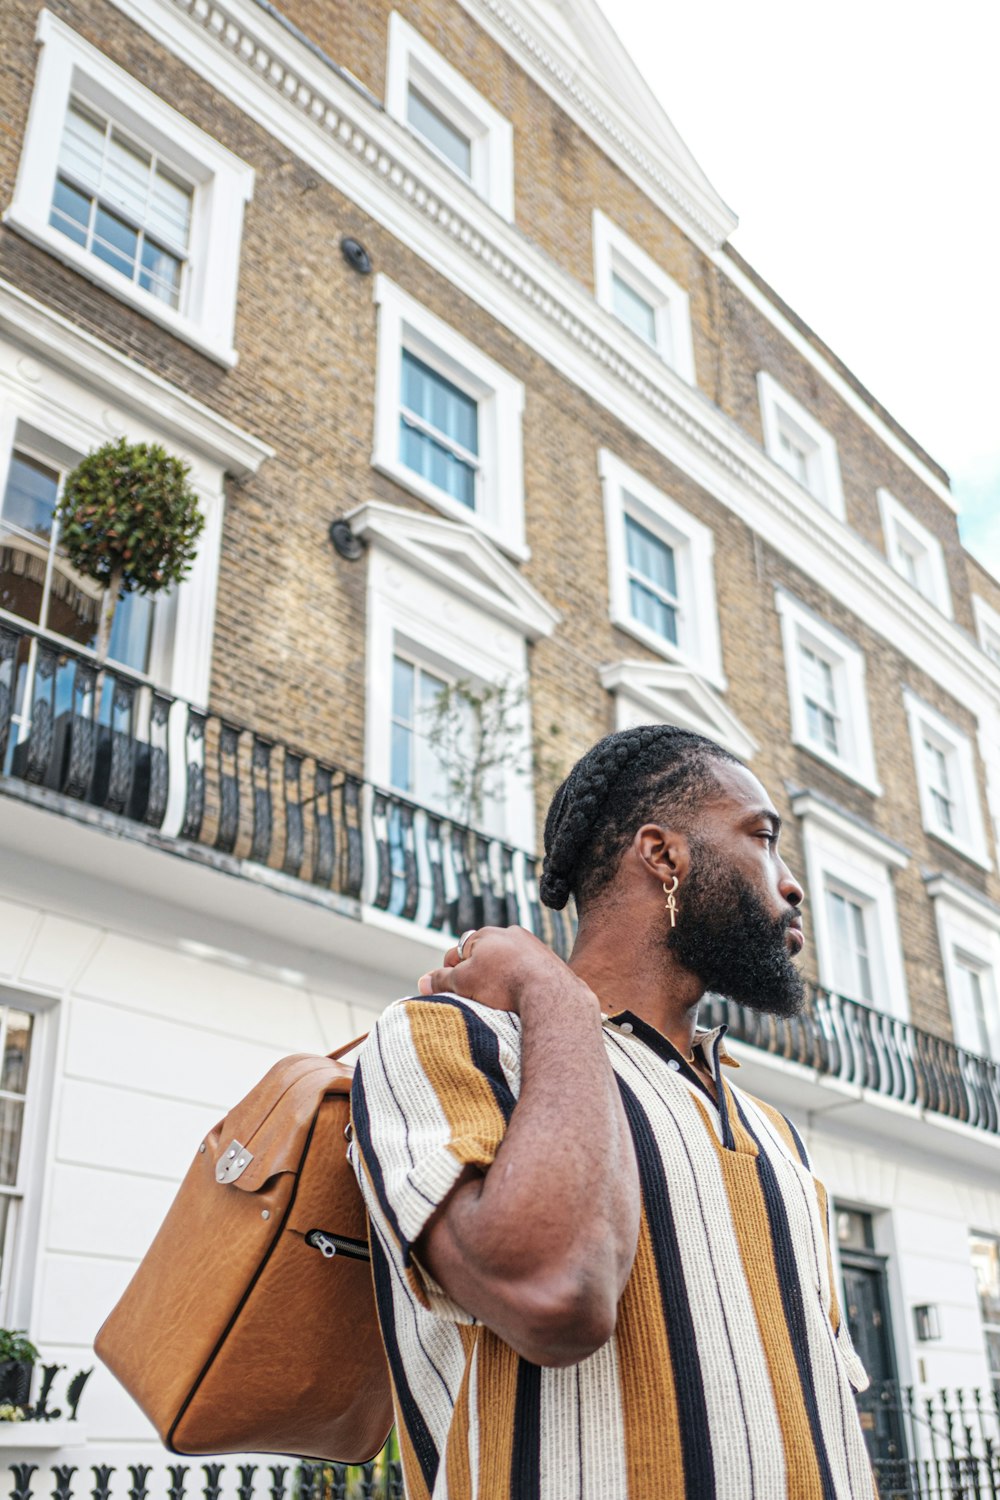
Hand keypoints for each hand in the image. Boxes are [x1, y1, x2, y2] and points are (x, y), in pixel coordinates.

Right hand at [417, 925, 591, 1016]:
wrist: (551, 992)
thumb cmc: (503, 984)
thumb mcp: (464, 982)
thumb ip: (441, 980)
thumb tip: (422, 982)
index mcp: (486, 934)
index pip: (457, 953)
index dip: (450, 974)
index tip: (451, 993)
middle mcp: (510, 934)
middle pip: (484, 957)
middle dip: (476, 975)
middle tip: (474, 998)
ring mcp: (533, 946)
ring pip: (507, 964)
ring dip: (499, 979)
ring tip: (498, 1002)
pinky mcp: (550, 962)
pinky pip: (528, 972)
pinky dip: (521, 982)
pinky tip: (520, 999)